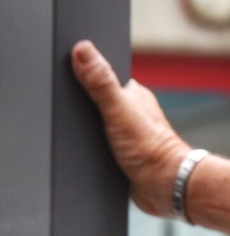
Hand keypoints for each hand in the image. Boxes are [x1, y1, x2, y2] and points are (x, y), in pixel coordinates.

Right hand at [71, 40, 189, 217]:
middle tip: (59, 101)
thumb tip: (83, 49)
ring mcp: (124, 132)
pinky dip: (86, 146)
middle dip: (79, 100)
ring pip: (95, 123)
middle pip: (96, 99)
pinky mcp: (119, 153)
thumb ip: (100, 81)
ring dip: (82, 126)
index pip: (103, 74)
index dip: (84, 70)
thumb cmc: (149, 148)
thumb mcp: (118, 110)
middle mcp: (129, 111)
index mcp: (131, 94)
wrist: (164, 185)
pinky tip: (76, 149)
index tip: (63, 67)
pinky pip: (96, 144)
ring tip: (66, 126)